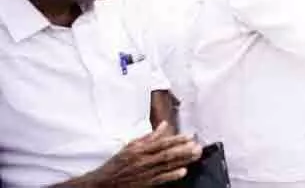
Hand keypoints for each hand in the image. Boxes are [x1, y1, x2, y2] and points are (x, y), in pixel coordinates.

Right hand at [85, 121, 201, 186]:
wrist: (104, 182)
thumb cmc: (118, 162)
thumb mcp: (131, 146)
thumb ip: (149, 136)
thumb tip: (164, 125)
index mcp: (139, 150)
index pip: (161, 143)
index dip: (176, 140)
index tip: (190, 136)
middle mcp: (143, 161)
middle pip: (167, 155)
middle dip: (184, 150)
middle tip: (197, 146)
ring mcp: (145, 173)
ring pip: (167, 166)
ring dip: (183, 161)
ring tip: (195, 155)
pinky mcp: (146, 183)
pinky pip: (161, 179)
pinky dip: (172, 175)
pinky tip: (183, 171)